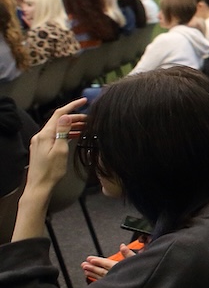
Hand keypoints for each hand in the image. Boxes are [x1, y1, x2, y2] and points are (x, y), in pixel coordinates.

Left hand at [15, 99, 87, 241]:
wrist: (39, 186)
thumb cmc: (51, 171)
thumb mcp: (60, 150)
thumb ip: (63, 132)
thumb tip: (67, 116)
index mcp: (45, 135)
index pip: (59, 114)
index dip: (72, 106)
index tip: (84, 101)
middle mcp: (41, 136)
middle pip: (59, 121)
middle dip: (75, 117)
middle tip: (90, 119)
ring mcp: (40, 142)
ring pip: (58, 128)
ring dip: (71, 126)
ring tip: (86, 127)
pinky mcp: (42, 148)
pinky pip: (55, 135)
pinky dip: (66, 133)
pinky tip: (75, 136)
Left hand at [82, 242, 137, 281]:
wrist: (143, 287)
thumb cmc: (141, 272)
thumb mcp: (136, 261)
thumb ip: (129, 253)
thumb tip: (122, 245)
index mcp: (120, 268)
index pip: (107, 264)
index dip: (98, 261)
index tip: (90, 259)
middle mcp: (115, 275)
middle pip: (101, 271)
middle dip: (92, 267)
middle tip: (84, 264)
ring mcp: (113, 281)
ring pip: (101, 277)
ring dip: (92, 274)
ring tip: (85, 271)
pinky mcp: (113, 286)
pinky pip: (102, 282)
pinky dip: (96, 279)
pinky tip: (92, 278)